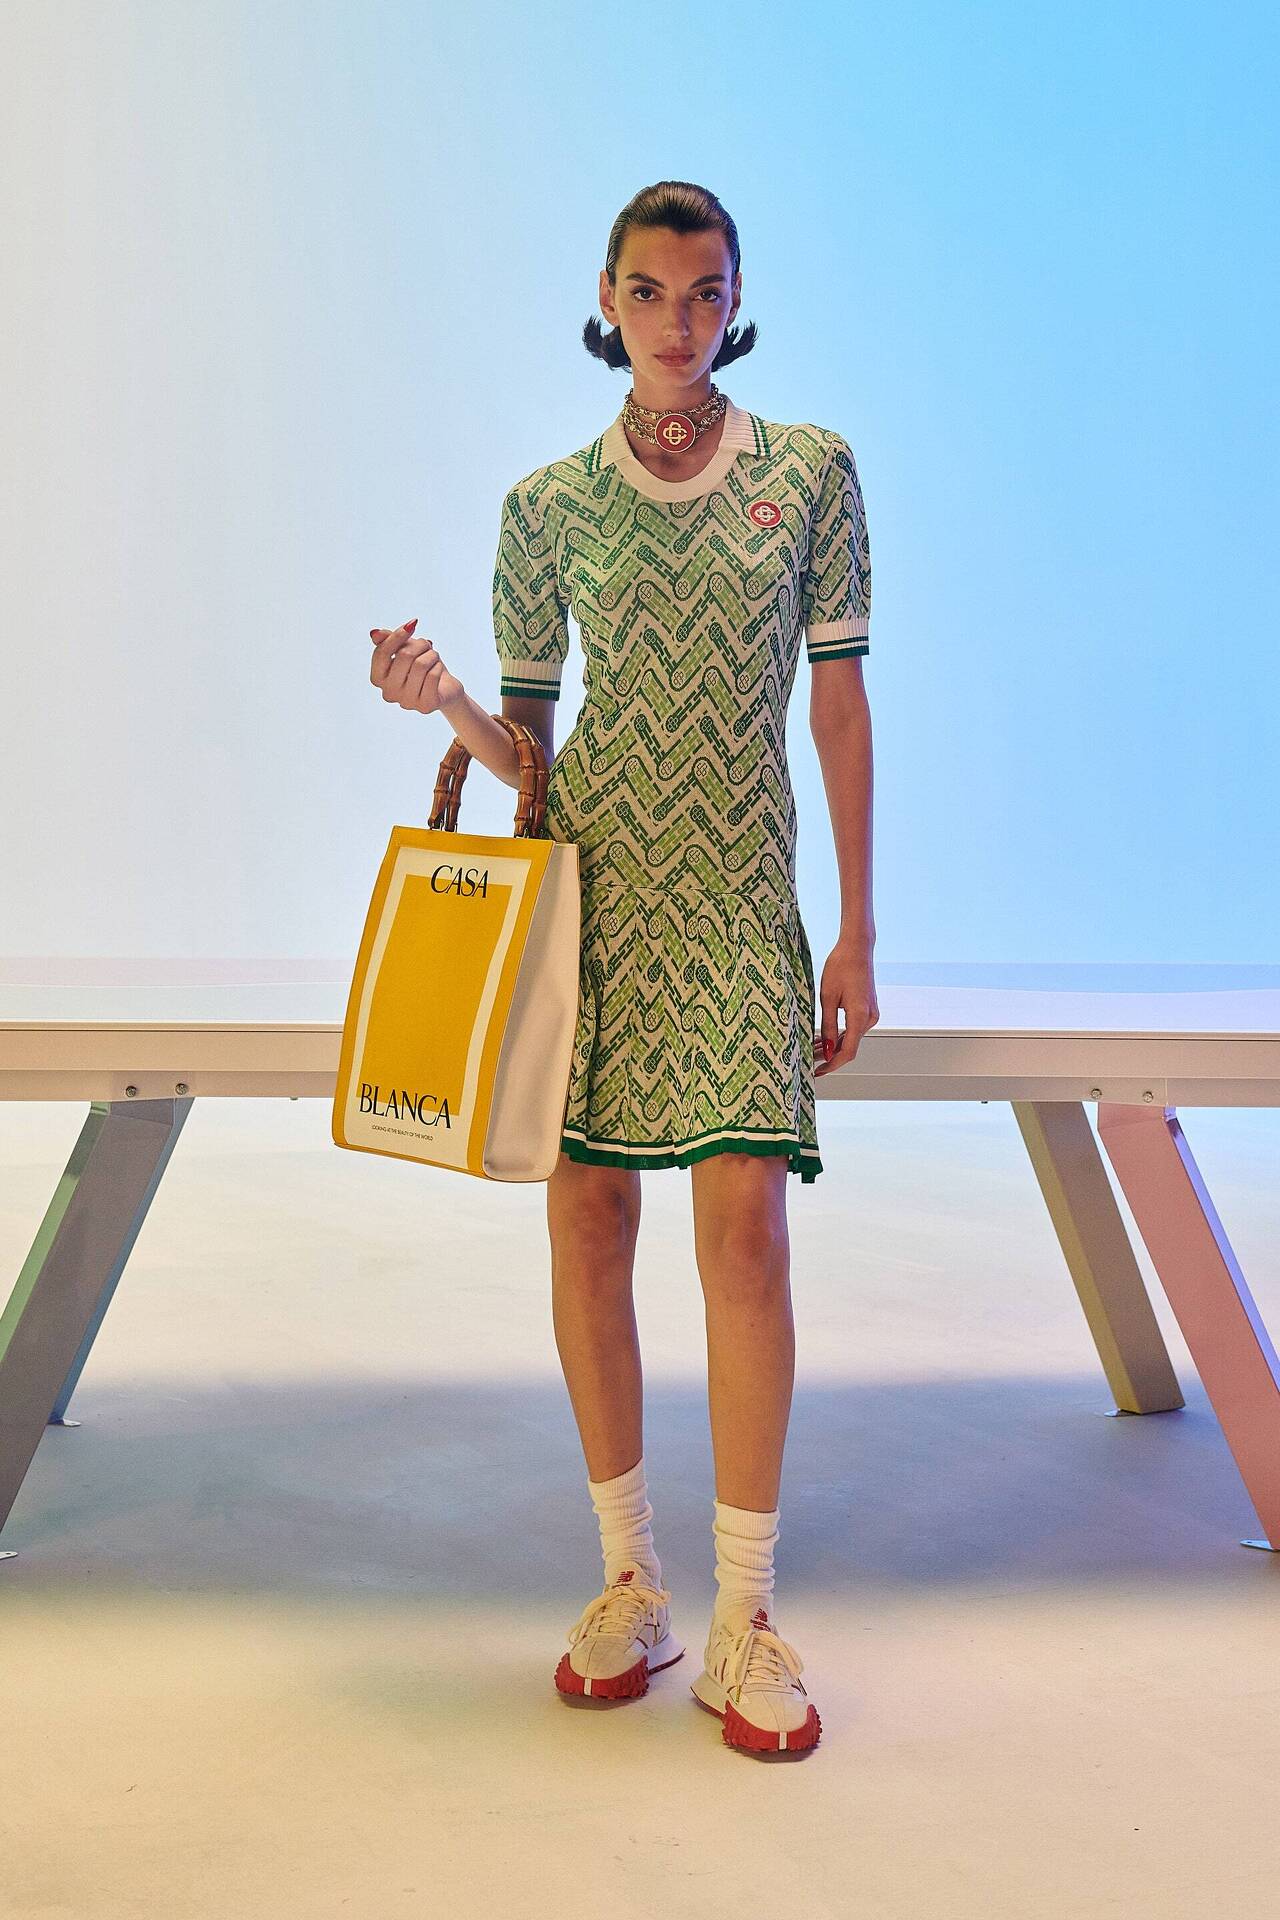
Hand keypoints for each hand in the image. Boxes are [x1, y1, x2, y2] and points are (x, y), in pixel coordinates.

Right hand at [369, 617, 465, 714]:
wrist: (444, 688)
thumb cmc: (422, 667)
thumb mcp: (405, 649)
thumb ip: (388, 640)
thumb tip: (375, 634)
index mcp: (378, 678)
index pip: (382, 653)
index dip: (397, 636)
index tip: (411, 626)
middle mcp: (389, 693)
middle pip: (404, 656)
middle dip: (420, 645)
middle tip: (426, 645)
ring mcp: (406, 702)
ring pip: (420, 665)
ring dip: (431, 655)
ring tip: (433, 657)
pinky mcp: (425, 706)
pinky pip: (432, 676)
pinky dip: (438, 666)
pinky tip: (438, 669)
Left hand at [814, 938, 878, 1076]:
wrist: (856, 948)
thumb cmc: (840, 967)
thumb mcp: (828, 998)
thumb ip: (828, 1026)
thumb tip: (828, 1050)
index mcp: (860, 1016)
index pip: (847, 1052)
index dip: (832, 1065)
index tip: (818, 1071)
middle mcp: (870, 1018)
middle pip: (850, 1047)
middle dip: (829, 1056)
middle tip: (808, 1060)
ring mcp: (870, 1014)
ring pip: (851, 1039)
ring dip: (833, 1046)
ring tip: (812, 1048)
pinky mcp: (868, 1009)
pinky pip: (853, 1028)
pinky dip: (839, 1035)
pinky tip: (824, 1037)